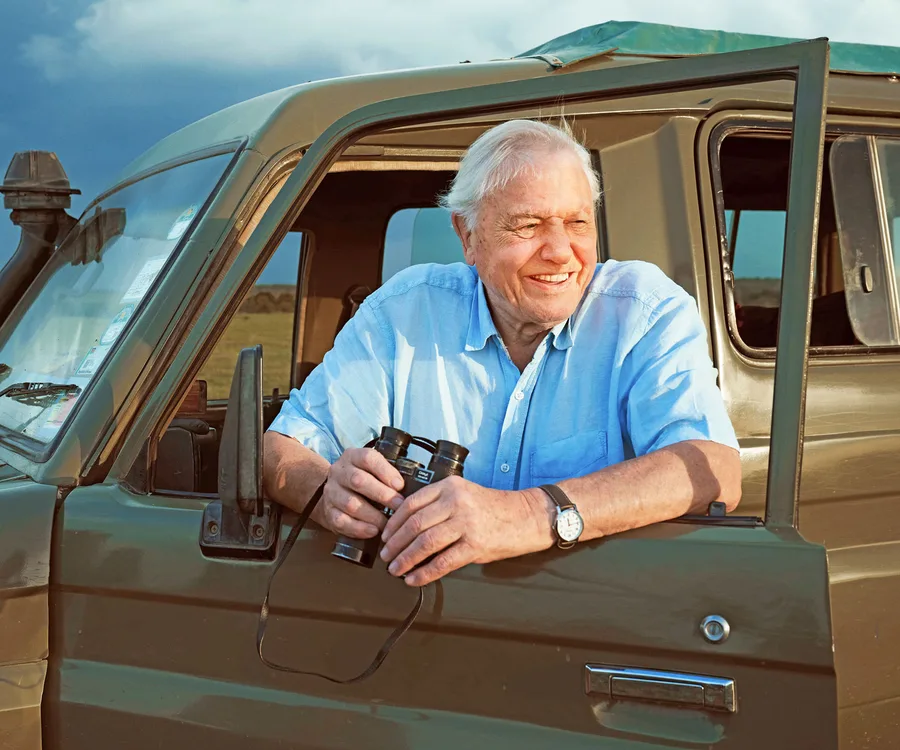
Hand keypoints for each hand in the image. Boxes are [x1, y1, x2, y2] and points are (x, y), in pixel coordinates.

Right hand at [314, 448, 404, 538]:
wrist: (335, 494)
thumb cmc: (362, 481)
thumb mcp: (372, 470)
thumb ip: (387, 474)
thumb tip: (411, 488)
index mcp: (352, 457)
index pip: (368, 458)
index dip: (385, 472)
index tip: (400, 485)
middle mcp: (339, 472)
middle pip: (358, 481)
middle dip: (382, 495)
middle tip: (399, 505)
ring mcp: (331, 492)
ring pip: (350, 503)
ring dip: (373, 515)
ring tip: (388, 522)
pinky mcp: (328, 512)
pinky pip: (341, 521)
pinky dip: (359, 528)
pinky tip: (373, 531)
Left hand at [379, 476, 552, 585]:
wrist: (527, 516)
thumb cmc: (494, 508)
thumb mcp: (464, 494)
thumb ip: (438, 505)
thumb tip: (407, 527)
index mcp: (450, 487)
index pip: (411, 504)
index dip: (393, 523)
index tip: (385, 535)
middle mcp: (456, 502)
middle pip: (414, 525)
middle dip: (395, 544)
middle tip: (386, 556)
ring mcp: (466, 524)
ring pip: (425, 544)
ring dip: (406, 560)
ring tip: (396, 569)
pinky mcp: (475, 545)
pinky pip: (443, 562)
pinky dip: (424, 573)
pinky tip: (414, 579)